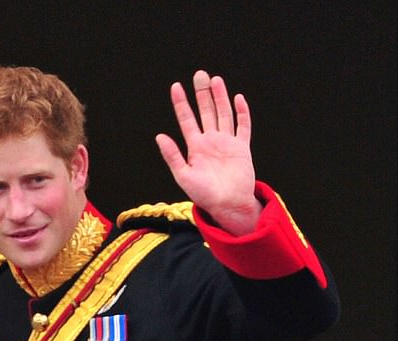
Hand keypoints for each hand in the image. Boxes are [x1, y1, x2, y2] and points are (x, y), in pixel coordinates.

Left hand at [156, 70, 261, 234]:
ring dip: (220, 97)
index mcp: (195, 147)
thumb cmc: (204, 195)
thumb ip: (172, 156)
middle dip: (202, 93)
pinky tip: (238, 98)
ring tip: (215, 79)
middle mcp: (211, 142)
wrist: (227, 205)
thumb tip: (159, 136)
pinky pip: (243, 126)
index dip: (181, 103)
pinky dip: (242, 113)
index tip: (176, 87)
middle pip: (206, 111)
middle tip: (199, 74)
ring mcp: (227, 143)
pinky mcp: (242, 148)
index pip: (186, 120)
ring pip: (223, 114)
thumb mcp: (183, 176)